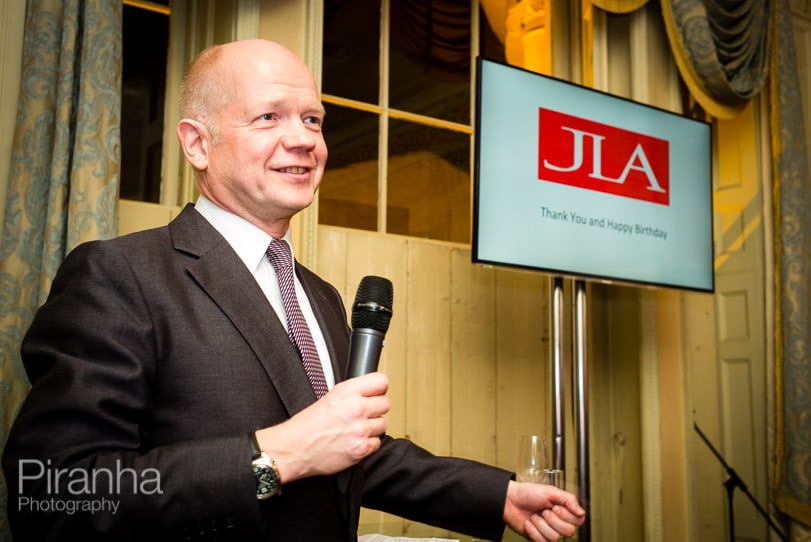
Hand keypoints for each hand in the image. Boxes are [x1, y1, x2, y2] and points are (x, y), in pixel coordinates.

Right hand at [255, 372, 389, 482]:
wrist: (294, 448)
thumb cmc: (306, 426)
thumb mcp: (329, 397)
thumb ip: (352, 393)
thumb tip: (370, 392)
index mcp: (347, 392)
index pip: (381, 382)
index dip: (378, 389)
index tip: (375, 394)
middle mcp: (356, 408)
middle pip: (385, 404)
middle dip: (375, 409)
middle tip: (362, 415)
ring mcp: (360, 430)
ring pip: (383, 424)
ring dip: (372, 428)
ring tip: (355, 430)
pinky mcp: (361, 449)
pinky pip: (377, 443)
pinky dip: (368, 444)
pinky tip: (353, 442)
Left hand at [503, 480, 585, 540]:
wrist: (509, 500)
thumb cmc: (528, 493)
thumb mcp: (550, 491)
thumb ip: (569, 499)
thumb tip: (581, 512)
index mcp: (564, 510)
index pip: (579, 520)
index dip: (567, 515)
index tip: (555, 506)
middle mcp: (558, 522)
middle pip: (569, 531)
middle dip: (553, 519)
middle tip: (544, 511)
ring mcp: (549, 532)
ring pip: (555, 537)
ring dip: (541, 524)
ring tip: (535, 516)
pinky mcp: (539, 539)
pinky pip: (542, 541)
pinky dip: (533, 531)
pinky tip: (529, 523)